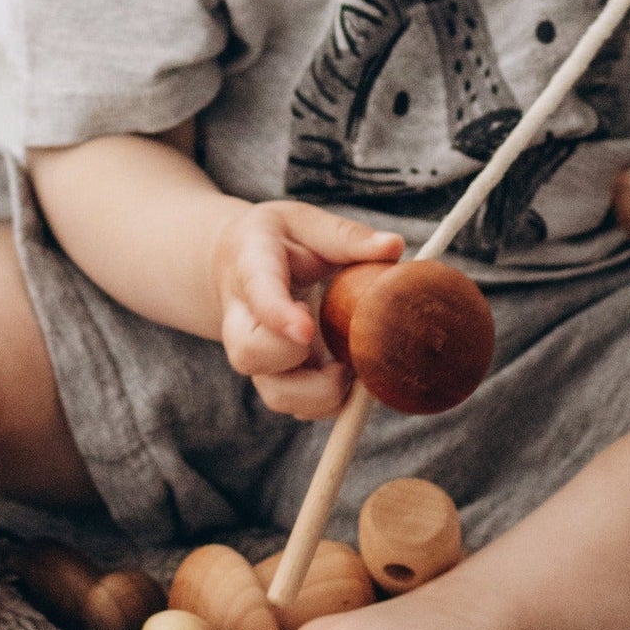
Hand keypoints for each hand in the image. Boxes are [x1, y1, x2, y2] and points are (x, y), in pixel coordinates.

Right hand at [211, 201, 402, 418]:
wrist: (236, 264)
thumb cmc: (275, 241)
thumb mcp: (304, 222)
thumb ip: (345, 236)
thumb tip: (394, 246)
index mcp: (250, 268)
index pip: (258, 294)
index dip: (279, 316)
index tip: (305, 331)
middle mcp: (245, 319)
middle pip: (250, 355)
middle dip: (296, 363)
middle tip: (338, 354)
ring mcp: (259, 353)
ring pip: (274, 393)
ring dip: (320, 395)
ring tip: (350, 370)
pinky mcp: (278, 376)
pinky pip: (297, 407)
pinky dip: (328, 405)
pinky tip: (349, 381)